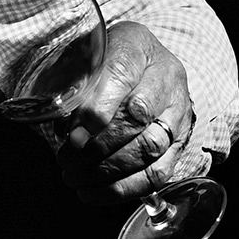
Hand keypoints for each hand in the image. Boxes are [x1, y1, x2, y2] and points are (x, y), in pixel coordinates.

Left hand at [53, 21, 204, 204]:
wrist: (143, 66)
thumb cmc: (105, 60)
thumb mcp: (84, 55)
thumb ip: (70, 81)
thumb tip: (59, 122)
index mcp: (137, 45)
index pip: (121, 73)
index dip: (96, 108)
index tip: (72, 134)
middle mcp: (165, 76)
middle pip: (138, 115)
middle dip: (98, 145)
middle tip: (67, 159)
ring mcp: (177, 111)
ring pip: (149, 147)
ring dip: (107, 170)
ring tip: (74, 177)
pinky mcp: (180, 142)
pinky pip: (158, 173)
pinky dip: (123, 189)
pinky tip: (93, 192)